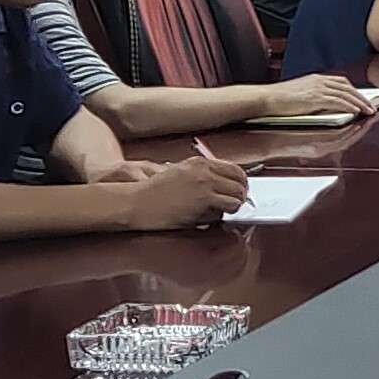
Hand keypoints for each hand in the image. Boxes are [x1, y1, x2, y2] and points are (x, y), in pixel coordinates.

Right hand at [118, 155, 249, 229]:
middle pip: (240, 179)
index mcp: (198, 162)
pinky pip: (230, 204)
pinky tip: (220, 216)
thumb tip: (221, 190)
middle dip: (241, 193)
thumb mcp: (178, 177)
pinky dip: (230, 212)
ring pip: (238, 192)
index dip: (239, 182)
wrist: (136, 203)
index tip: (238, 192)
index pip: (233, 168)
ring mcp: (205, 182)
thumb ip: (200, 180)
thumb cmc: (153, 195)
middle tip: (238, 204)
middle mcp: (204, 169)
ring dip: (236, 204)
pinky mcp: (204, 198)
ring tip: (227, 212)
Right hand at [256, 72, 372, 122]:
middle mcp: (319, 80)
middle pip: (348, 87)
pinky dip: (349, 106)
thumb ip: (313, 96)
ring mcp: (318, 88)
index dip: (354, 91)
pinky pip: (338, 101)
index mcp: (316, 79)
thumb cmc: (278, 99)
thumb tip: (322, 105)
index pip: (341, 82)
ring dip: (360, 103)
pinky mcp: (315, 97)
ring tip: (369, 111)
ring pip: (346, 94)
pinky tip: (356, 112)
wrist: (266, 98)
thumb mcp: (300, 94)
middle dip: (362, 97)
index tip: (362, 98)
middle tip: (372, 106)